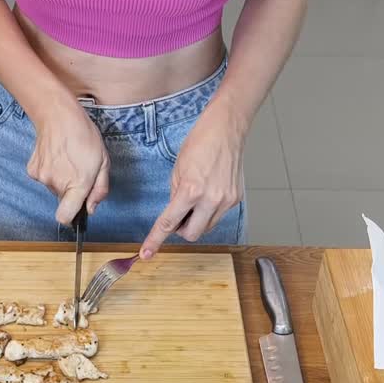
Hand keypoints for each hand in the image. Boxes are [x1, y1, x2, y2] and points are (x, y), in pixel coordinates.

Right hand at [26, 101, 109, 223]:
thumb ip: (100, 189)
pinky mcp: (32, 170)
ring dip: (61, 179)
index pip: (64, 217)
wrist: (57, 115)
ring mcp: (42, 177)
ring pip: (53, 188)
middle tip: (78, 169)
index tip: (77, 209)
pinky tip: (56, 156)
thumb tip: (90, 209)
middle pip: (63, 200)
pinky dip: (50, 171)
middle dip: (72, 190)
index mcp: (77, 184)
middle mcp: (56, 184)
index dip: (71, 218)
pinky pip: (44, 178)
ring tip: (67, 159)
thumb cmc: (84, 135)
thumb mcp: (104, 161)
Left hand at [141, 102, 245, 257]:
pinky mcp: (236, 199)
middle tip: (179, 213)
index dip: (156, 240)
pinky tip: (209, 191)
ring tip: (196, 198)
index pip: (169, 223)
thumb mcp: (178, 169)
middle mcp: (211, 199)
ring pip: (206, 227)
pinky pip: (218, 215)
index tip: (147, 253)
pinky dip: (209, 210)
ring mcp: (226, 200)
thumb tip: (176, 214)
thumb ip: (176, 195)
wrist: (226, 129)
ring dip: (196, 220)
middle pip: (191, 234)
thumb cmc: (200, 143)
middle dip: (182, 228)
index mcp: (191, 190)